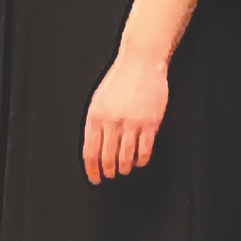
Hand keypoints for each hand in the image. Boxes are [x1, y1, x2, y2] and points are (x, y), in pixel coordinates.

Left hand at [83, 50, 167, 183]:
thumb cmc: (120, 79)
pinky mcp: (150, 122)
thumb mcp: (98, 100)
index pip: (90, 151)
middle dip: (108, 170)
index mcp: (95, 116)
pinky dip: (142, 159)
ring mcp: (132, 123)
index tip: (94, 177)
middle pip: (107, 156)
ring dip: (124, 167)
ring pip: (126, 155)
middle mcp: (112, 121)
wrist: (141, 63)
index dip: (92, 168)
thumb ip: (95, 122)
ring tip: (124, 170)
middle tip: (109, 175)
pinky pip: (145, 148)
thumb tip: (94, 146)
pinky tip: (140, 161)